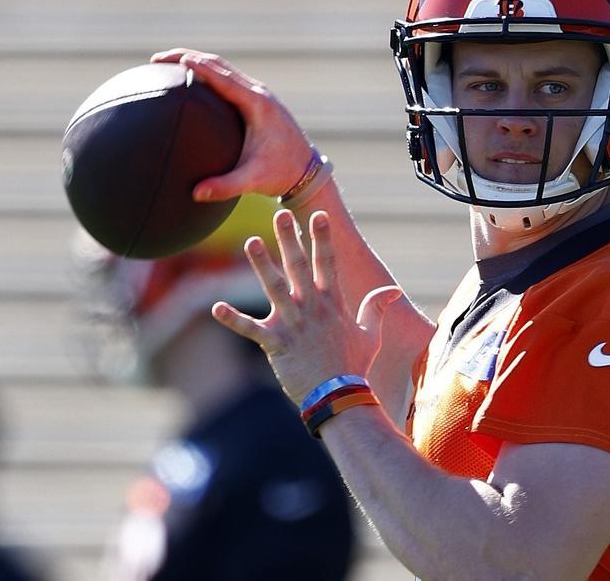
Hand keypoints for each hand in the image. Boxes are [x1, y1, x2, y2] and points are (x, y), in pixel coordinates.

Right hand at [150, 48, 314, 201]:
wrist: (308, 173)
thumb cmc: (282, 175)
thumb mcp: (253, 181)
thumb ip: (225, 186)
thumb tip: (196, 194)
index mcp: (257, 105)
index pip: (221, 78)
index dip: (196, 66)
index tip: (171, 60)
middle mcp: (259, 94)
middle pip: (219, 65)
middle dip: (188, 57)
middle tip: (157, 60)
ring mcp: (260, 95)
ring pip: (224, 70)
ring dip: (198, 64)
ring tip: (169, 65)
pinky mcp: (259, 102)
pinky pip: (230, 82)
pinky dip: (209, 77)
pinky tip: (192, 87)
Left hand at [211, 209, 401, 405]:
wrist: (339, 396)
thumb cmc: (355, 367)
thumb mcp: (370, 335)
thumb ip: (376, 309)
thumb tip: (393, 291)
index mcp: (332, 304)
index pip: (326, 263)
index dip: (322, 238)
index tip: (318, 214)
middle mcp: (311, 308)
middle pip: (297, 266)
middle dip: (289, 238)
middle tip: (279, 213)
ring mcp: (292, 324)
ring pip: (273, 288)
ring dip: (261, 264)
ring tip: (251, 242)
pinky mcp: (275, 343)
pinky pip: (250, 329)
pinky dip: (233, 319)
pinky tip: (216, 307)